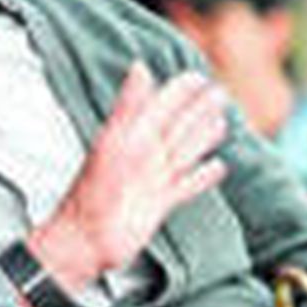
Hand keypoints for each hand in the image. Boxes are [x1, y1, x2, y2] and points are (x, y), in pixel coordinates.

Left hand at [29, 62, 228, 290]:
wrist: (84, 240)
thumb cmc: (94, 191)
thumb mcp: (113, 142)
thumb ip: (129, 105)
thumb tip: (140, 66)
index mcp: (133, 137)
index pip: (161, 106)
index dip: (178, 91)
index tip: (197, 75)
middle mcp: (144, 157)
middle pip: (177, 127)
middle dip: (198, 110)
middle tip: (220, 93)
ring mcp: (152, 181)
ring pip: (185, 153)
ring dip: (204, 137)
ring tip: (222, 123)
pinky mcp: (159, 205)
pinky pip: (186, 186)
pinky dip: (203, 177)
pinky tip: (218, 167)